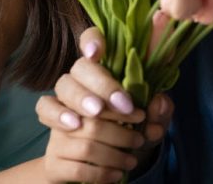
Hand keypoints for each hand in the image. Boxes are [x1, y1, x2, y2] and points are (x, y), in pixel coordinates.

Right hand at [37, 27, 173, 180]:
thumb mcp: (150, 120)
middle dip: (99, 92)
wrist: (99, 170)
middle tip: (127, 110)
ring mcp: (59, 123)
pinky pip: (68, 156)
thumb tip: (158, 102)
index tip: (97, 52)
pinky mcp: (54, 154)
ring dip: (106, 136)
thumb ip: (158, 109)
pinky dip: (97, 167)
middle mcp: (72, 92)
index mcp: (98, 74)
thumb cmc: (128, 133)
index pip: (89, 42)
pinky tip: (116, 172)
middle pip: (70, 79)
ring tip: (131, 151)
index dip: (90, 41)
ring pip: (70, 120)